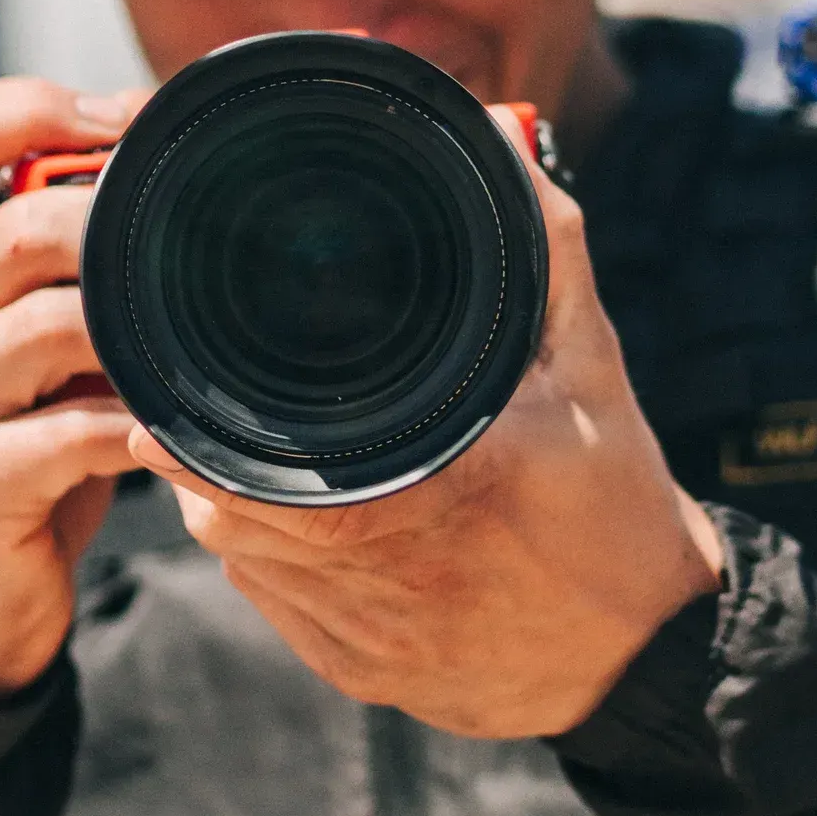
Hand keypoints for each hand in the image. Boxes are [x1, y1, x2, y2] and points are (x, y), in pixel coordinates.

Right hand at [0, 77, 147, 705]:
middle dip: (121, 223)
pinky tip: (182, 431)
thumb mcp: (30, 346)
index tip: (126, 119)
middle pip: (18, 226)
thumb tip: (184, 182)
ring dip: (143, 329)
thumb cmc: (14, 452)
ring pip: (50, 325)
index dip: (29, 107)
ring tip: (203, 340)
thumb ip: (74, 273)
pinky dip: (142, 427)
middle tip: (200, 240)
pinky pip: (70, 435)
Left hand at [130, 116, 722, 737]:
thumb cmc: (618, 504)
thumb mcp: (593, 367)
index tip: (167, 403)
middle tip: (203, 412)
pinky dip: (268, 564)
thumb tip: (502, 139)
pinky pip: (275, 613)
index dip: (201, 445)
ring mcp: (371, 636)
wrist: (650, 658)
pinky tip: (295, 527)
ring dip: (230, 511)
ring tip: (249, 458)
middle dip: (207, 462)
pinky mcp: (362, 677)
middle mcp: (393, 575)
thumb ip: (547, 248)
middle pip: (235, 519)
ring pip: (245, 568)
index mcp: (443, 491)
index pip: (270, 479)